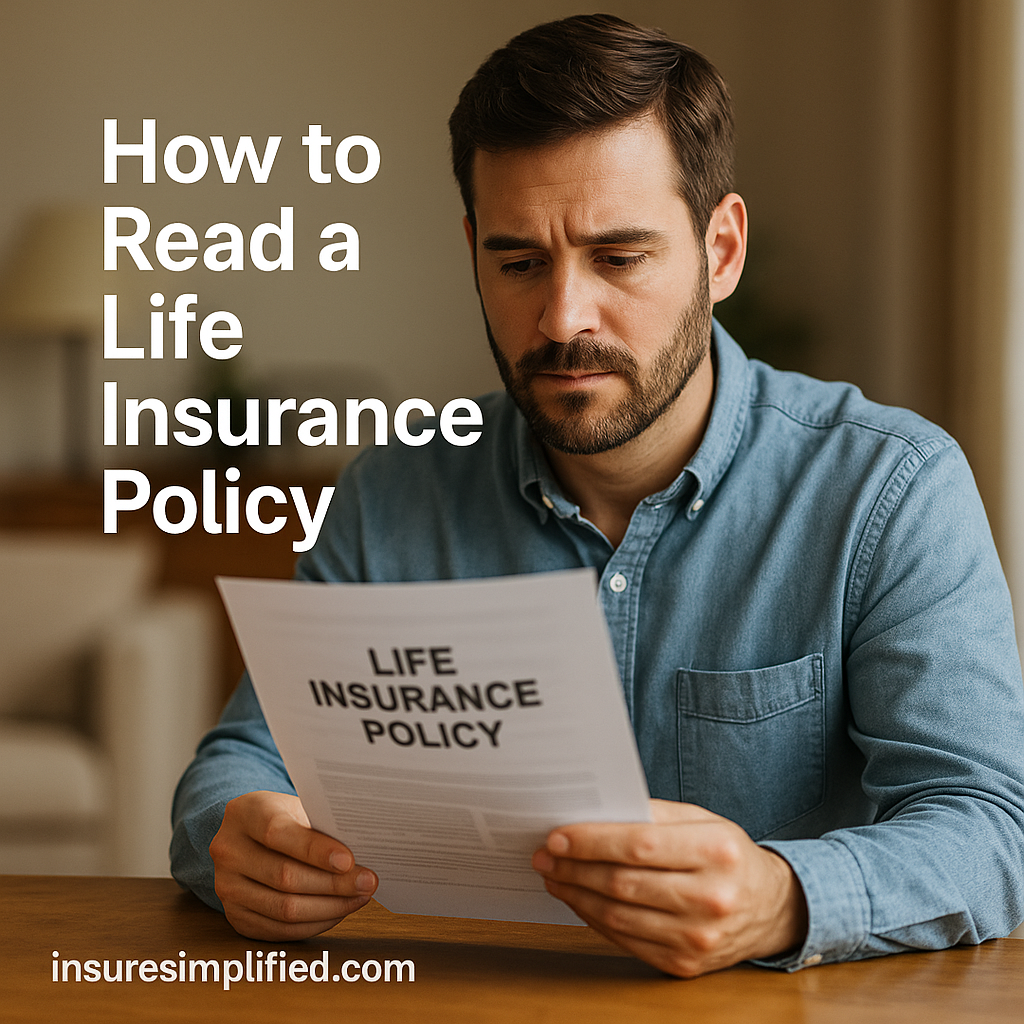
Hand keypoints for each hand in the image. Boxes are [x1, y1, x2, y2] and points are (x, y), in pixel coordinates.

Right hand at [210, 790, 377, 939]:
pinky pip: (279, 929)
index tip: (349, 860)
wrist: (247, 834)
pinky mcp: (235, 916)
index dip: (316, 850)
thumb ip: (320, 826)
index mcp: (244, 813)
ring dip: (329, 908)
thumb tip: (362, 851)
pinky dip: (315, 924)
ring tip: (359, 897)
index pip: (279, 834)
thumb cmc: (283, 817)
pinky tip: (338, 911)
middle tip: (367, 882)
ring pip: (283, 909)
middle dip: (333, 884)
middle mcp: (228, 851)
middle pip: (284, 877)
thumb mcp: (296, 807)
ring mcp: (227, 887)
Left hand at [531, 799, 807, 976]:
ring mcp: (698, 938)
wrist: (772, 907)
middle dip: (574, 867)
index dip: (591, 841)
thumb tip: (595, 814)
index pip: (639, 846)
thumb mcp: (702, 820)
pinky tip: (579, 900)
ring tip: (554, 875)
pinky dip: (594, 920)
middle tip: (545, 855)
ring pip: (619, 916)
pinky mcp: (685, 965)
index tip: (557, 835)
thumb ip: (653, 814)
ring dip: (576, 895)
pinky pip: (627, 941)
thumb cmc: (727, 854)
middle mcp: (710, 899)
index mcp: (715, 852)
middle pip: (623, 883)